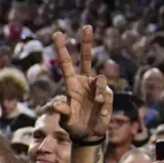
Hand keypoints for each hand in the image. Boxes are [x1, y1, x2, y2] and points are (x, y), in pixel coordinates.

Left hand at [51, 26, 110, 141]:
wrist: (89, 135)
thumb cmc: (74, 126)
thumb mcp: (66, 121)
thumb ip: (62, 113)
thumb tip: (57, 105)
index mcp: (71, 85)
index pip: (66, 64)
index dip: (62, 49)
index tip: (57, 34)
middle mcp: (84, 82)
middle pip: (86, 59)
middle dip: (86, 43)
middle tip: (86, 27)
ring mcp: (96, 88)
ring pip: (100, 79)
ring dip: (99, 92)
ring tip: (97, 103)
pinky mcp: (107, 96)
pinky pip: (107, 95)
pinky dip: (104, 104)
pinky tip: (102, 113)